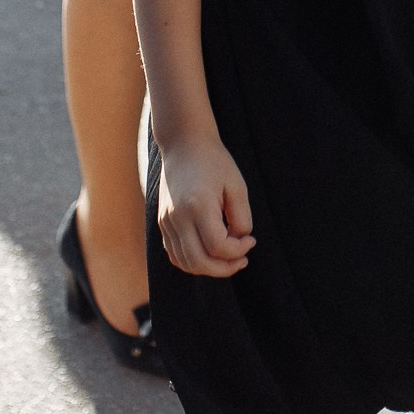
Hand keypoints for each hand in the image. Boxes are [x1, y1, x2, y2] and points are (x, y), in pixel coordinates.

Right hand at [157, 134, 255, 277]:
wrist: (184, 144)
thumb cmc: (214, 162)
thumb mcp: (236, 185)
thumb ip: (241, 217)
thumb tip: (239, 242)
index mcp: (198, 205)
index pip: (218, 246)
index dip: (239, 250)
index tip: (251, 240)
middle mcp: (177, 217)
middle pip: (199, 262)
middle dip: (224, 268)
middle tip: (242, 260)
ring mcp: (167, 221)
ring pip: (185, 263)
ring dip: (209, 269)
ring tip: (228, 260)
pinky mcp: (162, 223)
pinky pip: (175, 254)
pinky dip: (192, 262)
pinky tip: (210, 255)